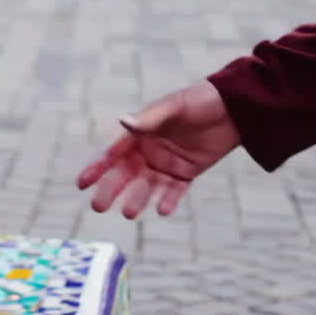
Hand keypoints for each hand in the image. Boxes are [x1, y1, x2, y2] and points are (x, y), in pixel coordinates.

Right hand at [77, 81, 240, 218]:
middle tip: (98, 207)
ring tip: (129, 213)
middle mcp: (149, 151)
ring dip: (137, 199)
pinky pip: (174, 191)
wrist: (233, 109)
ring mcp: (167, 164)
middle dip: (111, 190)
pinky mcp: (186, 173)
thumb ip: (150, 118)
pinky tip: (162, 210)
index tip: (81, 184)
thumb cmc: (199, 101)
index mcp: (140, 135)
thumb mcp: (174, 108)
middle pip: (125, 175)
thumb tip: (123, 122)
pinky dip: (168, 200)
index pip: (114, 155)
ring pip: (147, 186)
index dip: (97, 169)